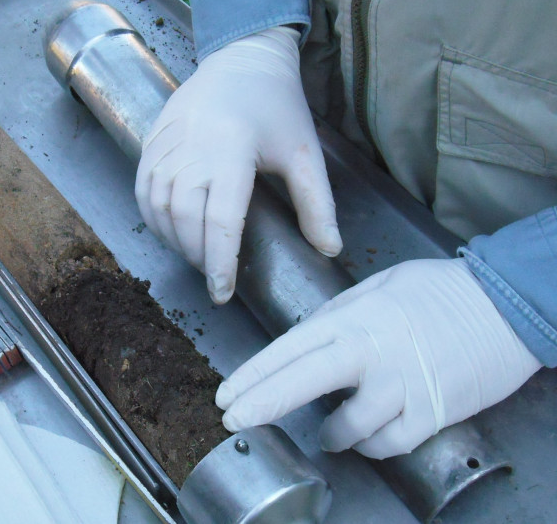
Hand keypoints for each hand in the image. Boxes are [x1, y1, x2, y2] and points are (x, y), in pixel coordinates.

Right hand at [136, 26, 341, 304]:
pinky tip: (170, 231)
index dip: (221, 262)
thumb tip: (330, 250)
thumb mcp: (304, 153)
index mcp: (234, 149)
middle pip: (185, 218)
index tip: (222, 293)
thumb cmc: (278, 107)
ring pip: (158, 206)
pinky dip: (152, 217)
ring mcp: (167, 142)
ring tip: (196, 255)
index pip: (222, 219)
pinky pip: (143, 188)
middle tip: (215, 274)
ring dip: (174, 240)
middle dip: (198, 255)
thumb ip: (317, 203)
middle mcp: (194, 147)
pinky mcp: (151, 140)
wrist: (241, 58)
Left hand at [215, 258, 541, 458]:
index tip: (227, 394)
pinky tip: (367, 436)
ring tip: (330, 431)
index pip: (289, 350)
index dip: (253, 376)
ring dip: (333, 434)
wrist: (504, 306)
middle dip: (262, 405)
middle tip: (235, 422)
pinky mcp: (431, 413)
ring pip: (348, 427)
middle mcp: (370, 352)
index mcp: (352, 319)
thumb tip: (306, 342)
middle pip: (303, 383)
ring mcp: (401, 385)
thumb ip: (337, 315)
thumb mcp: (378, 287)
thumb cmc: (438, 291)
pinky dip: (372, 444)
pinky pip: (387, 443)